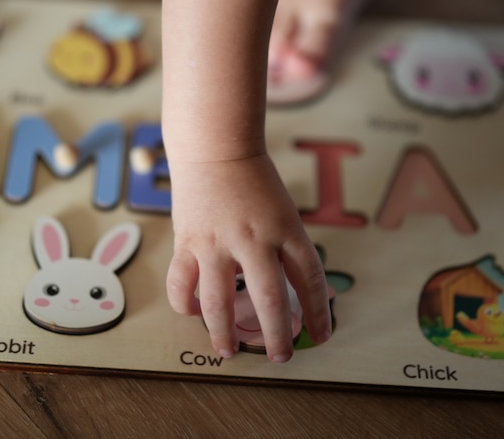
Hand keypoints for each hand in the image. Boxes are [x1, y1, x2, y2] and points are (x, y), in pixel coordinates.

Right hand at [166, 152, 331, 361]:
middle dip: (277, 335)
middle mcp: (254, 239)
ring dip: (223, 333)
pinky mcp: (188, 241)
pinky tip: (192, 313)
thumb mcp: (283, 211)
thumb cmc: (254, 181)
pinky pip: (182, 284)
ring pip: (218, 302)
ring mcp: (217, 242)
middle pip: (269, 300)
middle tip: (282, 356)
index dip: (319, 312)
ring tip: (228, 351)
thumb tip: (294, 293)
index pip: (310, 279)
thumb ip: (287, 249)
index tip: (322, 335)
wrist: (215, 147)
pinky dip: (185, 304)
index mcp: (286, 229)